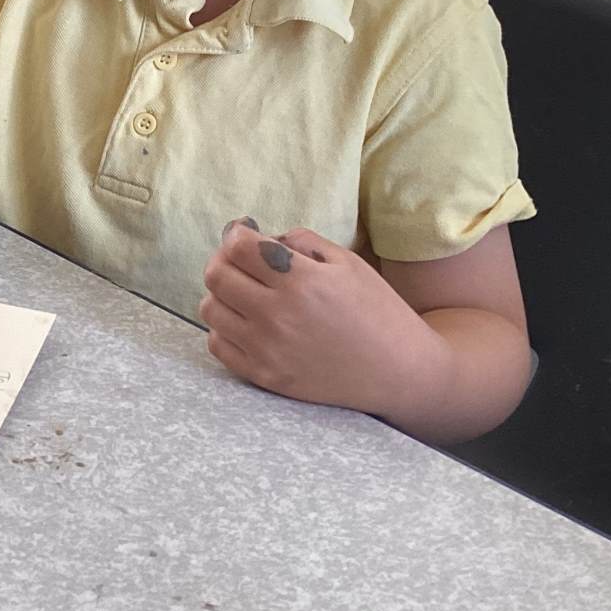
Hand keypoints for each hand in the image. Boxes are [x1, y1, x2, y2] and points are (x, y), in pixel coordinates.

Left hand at [199, 219, 442, 415]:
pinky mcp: (265, 376)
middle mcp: (277, 315)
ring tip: (244, 292)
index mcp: (301, 281)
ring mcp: (267, 349)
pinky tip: (245, 321)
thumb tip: (260, 236)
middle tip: (240, 261)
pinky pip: (218, 344)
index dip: (236, 234)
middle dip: (223, 260)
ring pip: (210, 309)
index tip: (244, 234)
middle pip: (216, 276)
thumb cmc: (376, 310)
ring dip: (221, 294)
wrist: (399, 372)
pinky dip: (224, 328)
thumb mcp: (347, 262)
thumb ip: (301, 241)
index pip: (237, 247)